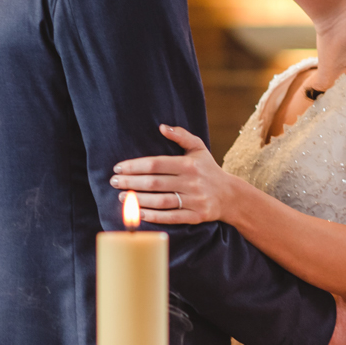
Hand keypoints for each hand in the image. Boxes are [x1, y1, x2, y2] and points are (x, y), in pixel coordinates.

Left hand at [111, 125, 235, 224]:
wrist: (230, 195)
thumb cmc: (208, 169)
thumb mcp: (199, 148)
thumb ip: (181, 136)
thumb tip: (161, 127)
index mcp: (189, 164)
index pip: (156, 164)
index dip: (135, 166)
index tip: (119, 167)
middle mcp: (192, 182)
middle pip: (155, 183)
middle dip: (131, 182)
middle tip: (114, 182)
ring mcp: (194, 200)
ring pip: (161, 201)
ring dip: (139, 199)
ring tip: (122, 196)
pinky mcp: (195, 216)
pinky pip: (171, 217)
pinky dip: (154, 216)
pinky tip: (139, 213)